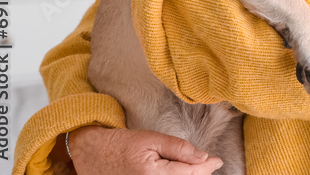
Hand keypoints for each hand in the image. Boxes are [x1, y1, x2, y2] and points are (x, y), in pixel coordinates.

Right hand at [67, 126, 223, 173]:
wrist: (92, 154)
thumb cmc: (121, 144)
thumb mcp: (151, 139)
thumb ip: (179, 148)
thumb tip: (204, 157)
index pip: (190, 173)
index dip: (207, 167)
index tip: (218, 160)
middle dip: (198, 174)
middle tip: (209, 163)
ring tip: (195, 168)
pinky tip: (180, 172)